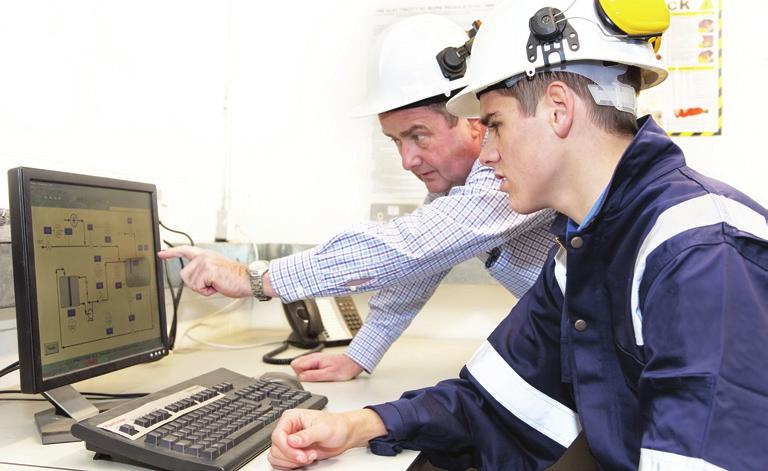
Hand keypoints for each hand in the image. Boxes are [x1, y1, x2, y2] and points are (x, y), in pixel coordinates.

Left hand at [157, 246, 251, 297]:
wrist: (248, 280)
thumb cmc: (236, 278)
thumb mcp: (216, 270)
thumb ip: (203, 270)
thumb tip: (193, 278)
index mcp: (206, 255)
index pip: (185, 251)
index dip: (171, 253)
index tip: (161, 253)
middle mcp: (204, 256)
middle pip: (185, 275)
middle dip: (196, 284)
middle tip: (212, 282)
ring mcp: (204, 263)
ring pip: (190, 283)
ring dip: (203, 288)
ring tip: (217, 283)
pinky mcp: (207, 271)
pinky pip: (198, 287)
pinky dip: (207, 291)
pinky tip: (217, 285)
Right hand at [269, 409, 385, 468]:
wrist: (344, 434)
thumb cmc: (336, 426)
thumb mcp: (323, 429)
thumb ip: (306, 435)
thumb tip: (292, 441)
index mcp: (291, 418)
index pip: (277, 435)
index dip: (287, 448)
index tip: (300, 455)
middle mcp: (288, 429)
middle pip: (276, 448)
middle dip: (292, 456)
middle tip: (308, 456)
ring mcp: (290, 441)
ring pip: (276, 456)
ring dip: (292, 462)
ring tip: (309, 457)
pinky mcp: (293, 452)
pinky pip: (281, 462)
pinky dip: (291, 465)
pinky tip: (306, 460)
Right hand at [291, 353, 363, 381]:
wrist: (353, 363)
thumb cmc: (344, 368)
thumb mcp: (329, 375)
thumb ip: (314, 376)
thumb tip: (301, 378)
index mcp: (314, 359)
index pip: (295, 364)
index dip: (299, 374)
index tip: (307, 378)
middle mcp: (313, 357)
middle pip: (296, 364)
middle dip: (301, 373)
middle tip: (312, 378)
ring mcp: (315, 359)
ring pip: (301, 365)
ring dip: (306, 372)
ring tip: (317, 376)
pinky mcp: (318, 361)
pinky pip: (308, 366)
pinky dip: (310, 371)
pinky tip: (318, 375)